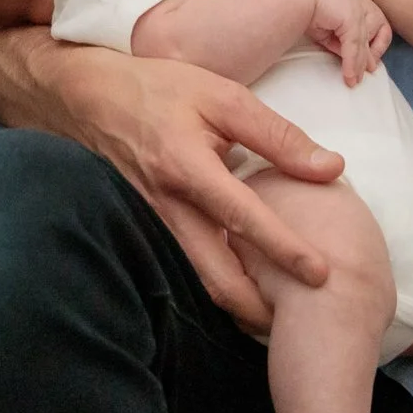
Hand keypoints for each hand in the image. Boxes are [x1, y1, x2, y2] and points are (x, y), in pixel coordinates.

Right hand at [58, 44, 345, 333]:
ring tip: (273, 316)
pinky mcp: (142, 231)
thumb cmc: (156, 91)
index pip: (243, 217)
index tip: (321, 275)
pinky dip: (212, 284)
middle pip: (214, 276)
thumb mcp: (221, 96)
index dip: (283, 249)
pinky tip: (239, 288)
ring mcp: (149, 224)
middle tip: (296, 321)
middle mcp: (166, 205)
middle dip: (257, 308)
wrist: (82, 98)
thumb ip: (276, 135)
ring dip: (235, 304)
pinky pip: (180, 267)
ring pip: (195, 281)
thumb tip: (330, 168)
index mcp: (188, 167)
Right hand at [308, 0, 392, 84]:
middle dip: (368, 59)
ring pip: (363, 45)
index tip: (370, 64)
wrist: (298, 1)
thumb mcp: (335, 34)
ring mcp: (359, 12)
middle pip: (376, 37)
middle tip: (361, 76)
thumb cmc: (313, 14)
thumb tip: (364, 66)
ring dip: (358, 66)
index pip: (382, 28)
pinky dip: (351, 64)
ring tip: (353, 81)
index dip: (378, 48)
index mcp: (362, 4)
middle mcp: (365, 5)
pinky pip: (353, 48)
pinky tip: (348, 76)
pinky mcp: (352, 20)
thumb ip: (348, 46)